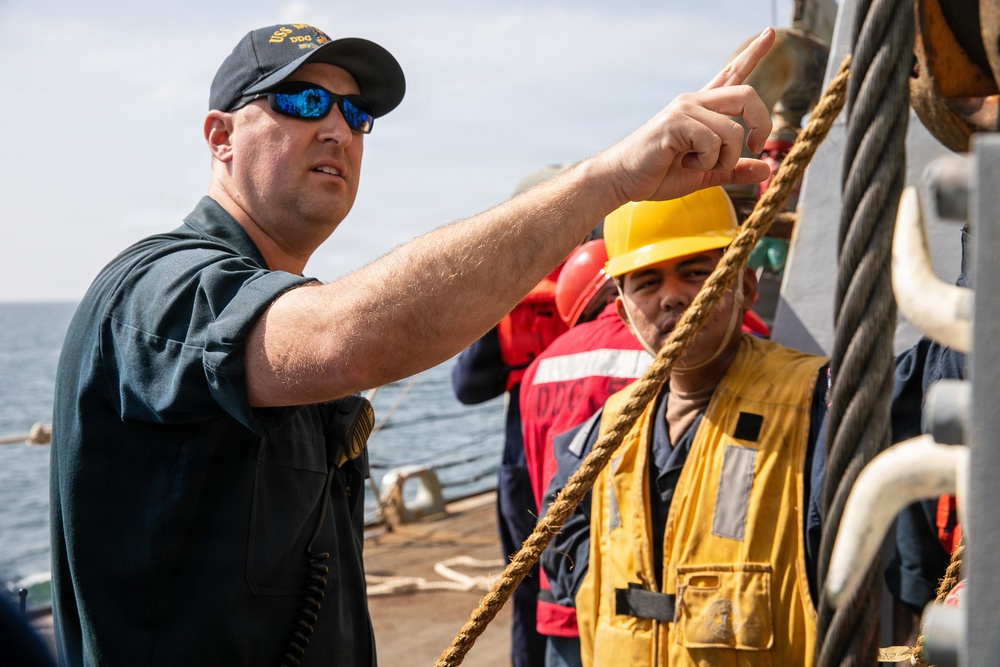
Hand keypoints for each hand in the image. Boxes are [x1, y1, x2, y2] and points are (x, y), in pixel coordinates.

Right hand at [599, 27, 775, 202]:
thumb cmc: (658, 174)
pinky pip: (713, 141)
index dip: (753, 53)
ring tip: (699, 164)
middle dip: (763, 123)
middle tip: (756, 146)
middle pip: (748, 94)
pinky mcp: (676, 121)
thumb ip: (734, 170)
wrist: (623, 180)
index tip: (771, 33)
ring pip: (733, 130)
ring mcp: (685, 109)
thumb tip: (767, 169)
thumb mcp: (705, 173)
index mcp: (702, 110)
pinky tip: (683, 161)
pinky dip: (706, 161)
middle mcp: (695, 102)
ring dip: (725, 158)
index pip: (732, 74)